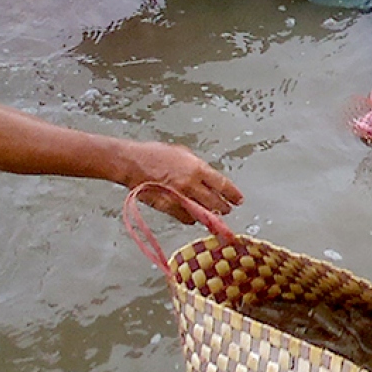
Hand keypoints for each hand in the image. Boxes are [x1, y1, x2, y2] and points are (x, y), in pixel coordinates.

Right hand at [122, 141, 242, 223]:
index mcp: (197, 168)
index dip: (233, 194)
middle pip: (216, 202)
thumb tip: (207, 176)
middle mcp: (191, 184)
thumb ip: (196, 166)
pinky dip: (193, 219)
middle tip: (228, 209)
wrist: (132, 163)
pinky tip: (195, 217)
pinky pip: (187, 218)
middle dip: (224, 207)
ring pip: (203, 213)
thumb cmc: (154, 154)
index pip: (222, 184)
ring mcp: (180, 198)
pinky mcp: (169, 208)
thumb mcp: (181, 152)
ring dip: (211, 215)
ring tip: (214, 215)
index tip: (238, 199)